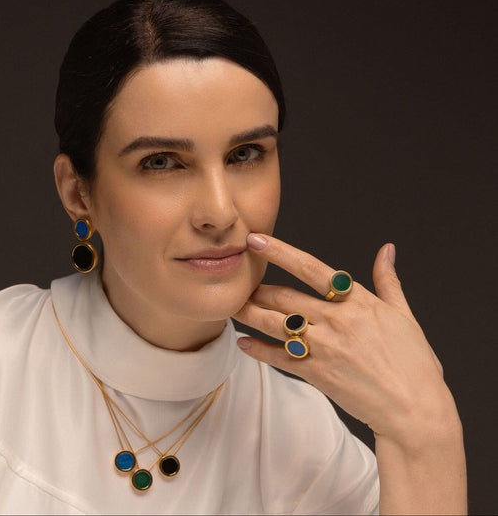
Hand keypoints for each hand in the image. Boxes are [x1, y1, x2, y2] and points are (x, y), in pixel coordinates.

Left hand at [233, 233, 456, 446]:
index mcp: (357, 302)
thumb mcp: (405, 315)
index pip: (310, 268)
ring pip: (274, 324)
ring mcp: (323, 348)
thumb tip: (387, 250)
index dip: (280, 252)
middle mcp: (335, 321)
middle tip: (243, 282)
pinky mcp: (316, 374)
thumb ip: (388, 281)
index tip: (256, 240)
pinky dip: (258, 350)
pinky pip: (279, 358)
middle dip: (259, 288)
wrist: (415, 410)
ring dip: (250, 313)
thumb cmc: (414, 363)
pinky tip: (243, 343)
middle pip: (284, 297)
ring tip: (234, 306)